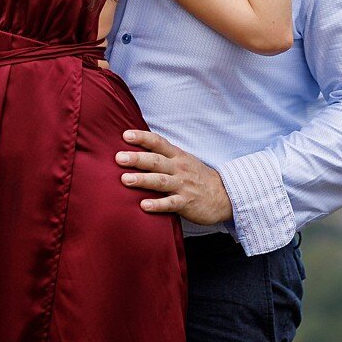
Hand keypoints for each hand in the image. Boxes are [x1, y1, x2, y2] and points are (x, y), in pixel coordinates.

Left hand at [118, 131, 233, 224]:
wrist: (223, 195)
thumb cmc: (196, 177)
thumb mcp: (183, 161)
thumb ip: (163, 156)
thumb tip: (135, 150)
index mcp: (177, 156)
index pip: (158, 143)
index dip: (142, 137)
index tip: (125, 135)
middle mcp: (179, 168)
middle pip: (156, 161)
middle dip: (137, 159)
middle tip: (119, 158)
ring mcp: (183, 186)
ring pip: (161, 181)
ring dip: (143, 180)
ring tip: (125, 179)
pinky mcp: (186, 203)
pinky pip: (170, 204)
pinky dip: (157, 204)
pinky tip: (144, 205)